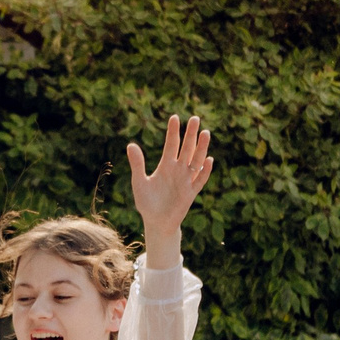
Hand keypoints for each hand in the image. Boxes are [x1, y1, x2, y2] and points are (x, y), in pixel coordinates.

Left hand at [127, 115, 212, 259]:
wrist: (156, 222)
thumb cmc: (146, 202)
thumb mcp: (139, 182)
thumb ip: (137, 164)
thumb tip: (131, 144)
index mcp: (165, 166)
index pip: (171, 145)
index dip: (173, 132)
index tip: (174, 117)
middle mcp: (178, 170)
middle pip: (186, 148)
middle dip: (190, 134)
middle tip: (195, 118)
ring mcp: (186, 180)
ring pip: (196, 161)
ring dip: (200, 148)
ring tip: (205, 133)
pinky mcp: (191, 192)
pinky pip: (199, 180)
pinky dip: (204, 171)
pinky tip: (208, 160)